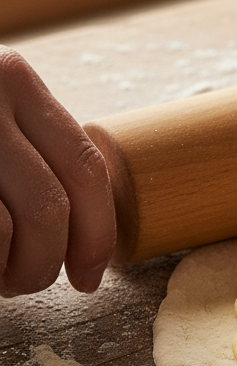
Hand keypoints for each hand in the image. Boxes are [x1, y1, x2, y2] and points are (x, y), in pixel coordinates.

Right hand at [0, 49, 115, 295]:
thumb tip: (75, 232)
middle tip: (30, 284)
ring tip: (0, 278)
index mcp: (17, 82)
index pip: (87, 169)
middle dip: (49, 262)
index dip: (98, 234)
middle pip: (53, 206)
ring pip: (11, 227)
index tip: (91, 276)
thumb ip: (30, 148)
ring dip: (13, 270)